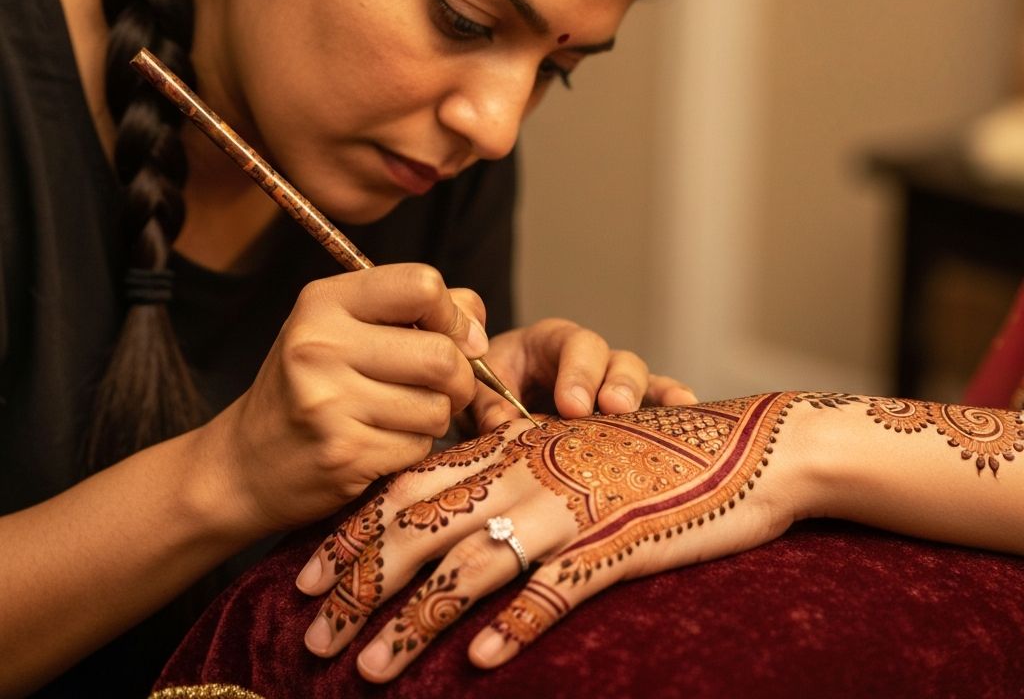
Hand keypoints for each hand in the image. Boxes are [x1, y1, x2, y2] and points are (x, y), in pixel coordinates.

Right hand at [197, 264, 483, 536]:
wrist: (244, 463)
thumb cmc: (308, 386)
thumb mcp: (345, 327)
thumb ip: (415, 312)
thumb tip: (476, 329)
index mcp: (324, 302)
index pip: (423, 285)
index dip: (454, 314)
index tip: (454, 336)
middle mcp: (320, 345)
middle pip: (442, 355)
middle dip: (460, 376)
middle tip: (441, 387)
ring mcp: (329, 401)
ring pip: (437, 406)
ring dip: (434, 416)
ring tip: (398, 414)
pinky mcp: (342, 453)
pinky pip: (419, 446)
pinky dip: (413, 447)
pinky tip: (380, 442)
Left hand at [295, 393, 812, 680]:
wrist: (735, 444)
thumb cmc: (640, 448)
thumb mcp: (561, 449)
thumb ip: (504, 473)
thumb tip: (443, 523)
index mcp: (508, 447)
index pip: (408, 487)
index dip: (352, 533)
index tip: (302, 575)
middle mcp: (524, 473)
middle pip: (421, 529)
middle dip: (357, 584)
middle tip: (308, 633)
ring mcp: (569, 508)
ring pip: (471, 565)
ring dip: (414, 621)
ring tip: (366, 670)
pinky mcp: (615, 542)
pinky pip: (556, 588)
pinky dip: (516, 623)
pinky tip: (483, 662)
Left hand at [469, 318, 696, 431]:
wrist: (495, 405)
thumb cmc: (489, 390)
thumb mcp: (478, 389)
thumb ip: (485, 402)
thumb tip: (500, 425)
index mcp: (550, 343)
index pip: (572, 344)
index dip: (578, 372)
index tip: (573, 406)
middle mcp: (589, 359)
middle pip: (614, 359)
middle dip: (616, 384)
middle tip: (612, 409)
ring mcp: (613, 383)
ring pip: (641, 379)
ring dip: (649, 399)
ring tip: (657, 425)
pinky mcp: (629, 411)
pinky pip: (657, 403)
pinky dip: (674, 407)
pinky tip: (690, 415)